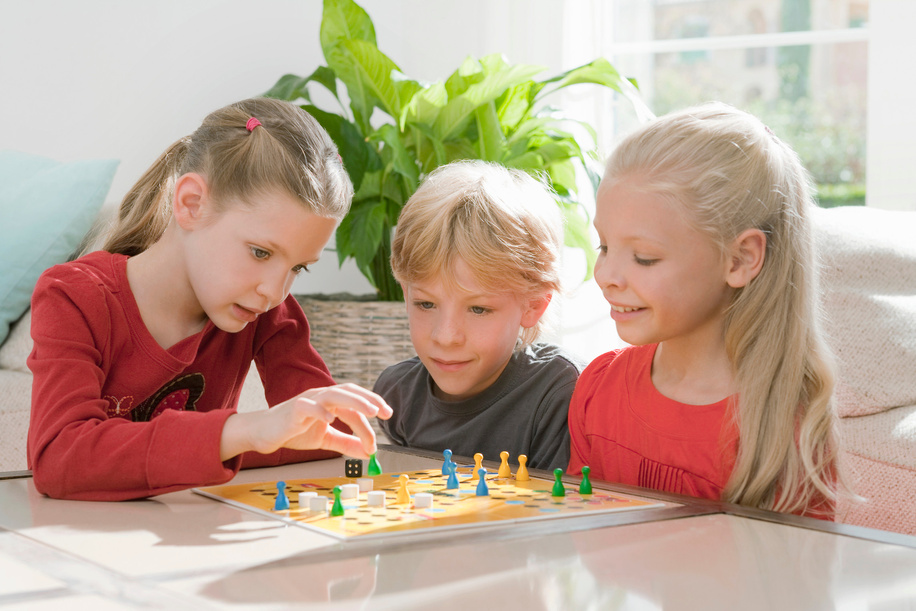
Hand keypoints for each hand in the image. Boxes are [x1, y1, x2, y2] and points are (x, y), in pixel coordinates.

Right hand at [220, 383, 392, 460]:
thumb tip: (369, 452)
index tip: (384, 424)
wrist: (263, 434)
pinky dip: (319, 411)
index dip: (372, 411)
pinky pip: (307, 406)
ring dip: (354, 401)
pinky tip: (330, 419)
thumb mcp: (325, 438)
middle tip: (385, 412)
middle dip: (369, 400)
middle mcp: (321, 396)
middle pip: (349, 392)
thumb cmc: (293, 431)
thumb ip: (346, 442)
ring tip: (369, 411)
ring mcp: (307, 401)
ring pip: (333, 394)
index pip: (355, 404)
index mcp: (330, 402)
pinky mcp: (293, 410)